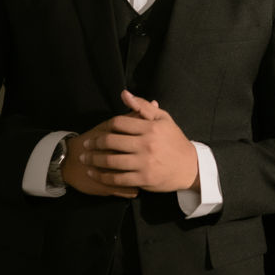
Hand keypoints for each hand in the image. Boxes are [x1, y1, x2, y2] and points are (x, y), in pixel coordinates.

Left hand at [63, 90, 199, 195]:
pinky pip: (117, 179)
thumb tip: (124, 94)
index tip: (99, 131)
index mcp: (150, 128)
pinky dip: (102, 177)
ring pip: (111, 161)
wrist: (190, 167)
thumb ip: (143, 106)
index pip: (119, 123)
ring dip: (93, 160)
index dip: (106, 126)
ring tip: (84, 159)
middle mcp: (146, 144)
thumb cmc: (174, 140)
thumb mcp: (163, 119)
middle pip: (111, 141)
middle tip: (85, 145)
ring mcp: (144, 163)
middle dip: (94, 143)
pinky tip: (94, 173)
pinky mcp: (143, 179)